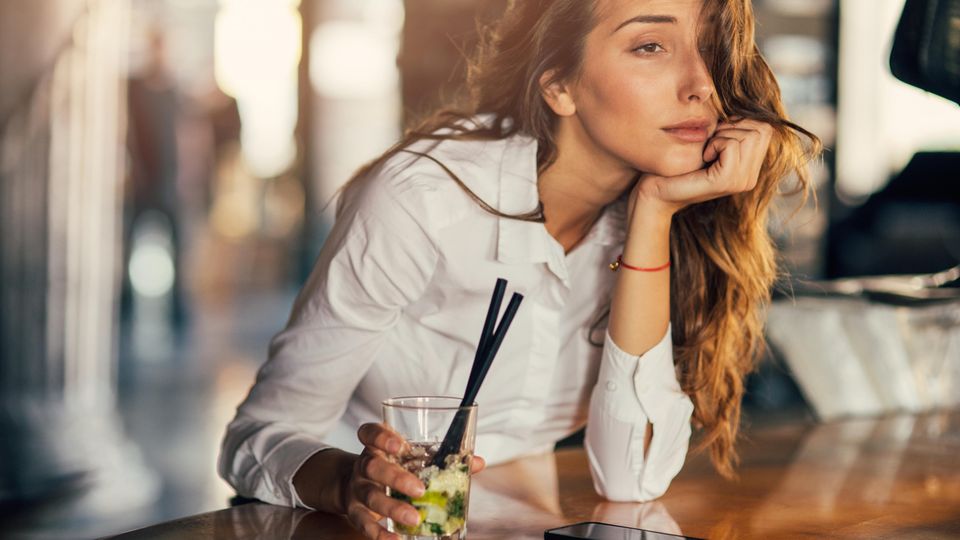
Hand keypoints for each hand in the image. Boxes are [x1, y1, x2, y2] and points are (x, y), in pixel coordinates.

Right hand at [343, 423, 486, 539]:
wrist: (351, 485)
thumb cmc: (391, 467)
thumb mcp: (409, 458)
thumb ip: (439, 458)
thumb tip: (476, 462)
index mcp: (377, 446)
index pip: (371, 433)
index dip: (382, 437)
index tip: (400, 445)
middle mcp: (365, 465)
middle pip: (373, 466)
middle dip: (396, 478)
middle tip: (420, 489)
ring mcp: (358, 489)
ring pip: (371, 496)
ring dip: (393, 508)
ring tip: (416, 518)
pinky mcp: (356, 512)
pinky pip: (364, 524)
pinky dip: (380, 534)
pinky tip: (396, 539)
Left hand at [630, 118, 773, 220]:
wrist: (657, 191)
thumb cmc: (678, 163)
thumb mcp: (709, 142)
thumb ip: (731, 128)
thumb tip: (746, 101)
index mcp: (750, 168)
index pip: (766, 128)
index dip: (740, 123)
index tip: (716, 136)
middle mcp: (750, 177)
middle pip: (762, 130)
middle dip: (734, 127)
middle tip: (711, 142)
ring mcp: (741, 182)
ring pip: (749, 135)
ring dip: (724, 135)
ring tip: (708, 150)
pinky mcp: (726, 181)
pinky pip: (732, 144)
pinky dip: (716, 143)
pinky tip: (704, 156)